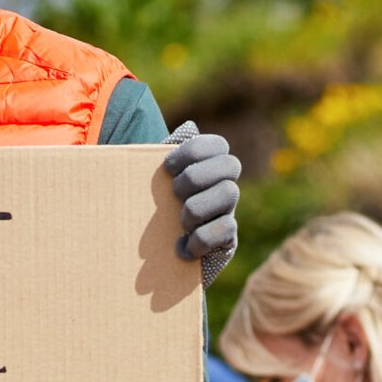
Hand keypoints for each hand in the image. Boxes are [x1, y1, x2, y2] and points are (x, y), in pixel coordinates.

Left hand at [165, 123, 239, 284]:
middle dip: (196, 177)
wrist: (153, 253)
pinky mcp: (228, 238)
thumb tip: (186, 128)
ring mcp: (229, 210)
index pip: (218, 144)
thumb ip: (160, 153)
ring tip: (180, 222)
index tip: (166, 167)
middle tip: (174, 193)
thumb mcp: (152, 180)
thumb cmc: (152, 207)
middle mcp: (224, 184)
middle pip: (230, 164)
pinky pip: (226, 230)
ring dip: (197, 207)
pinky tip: (181, 248)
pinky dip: (200, 239)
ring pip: (230, 193)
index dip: (194, 151)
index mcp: (208, 165)